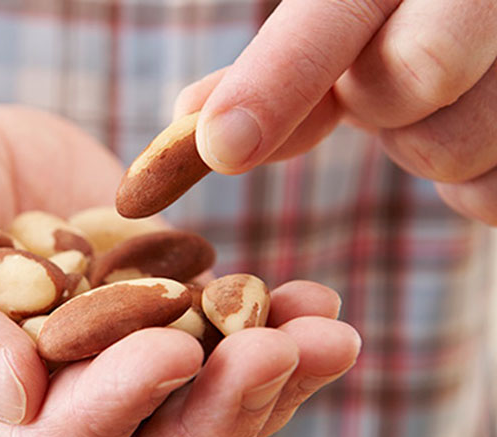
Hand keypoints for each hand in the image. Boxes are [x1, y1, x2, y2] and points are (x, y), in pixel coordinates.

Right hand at [0, 87, 359, 436]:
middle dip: (222, 413)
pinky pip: (225, 343)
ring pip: (204, 410)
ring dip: (272, 379)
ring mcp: (114, 368)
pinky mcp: (158, 318)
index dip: (114, 408)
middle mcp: (54, 413)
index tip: (173, 351)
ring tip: (326, 330)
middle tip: (285, 352)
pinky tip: (311, 300)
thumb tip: (14, 392)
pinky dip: (273, 326)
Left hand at [174, 0, 496, 224]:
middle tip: (383, 86)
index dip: (278, 81)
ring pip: (449, 151)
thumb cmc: (411, 11)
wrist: (492, 11)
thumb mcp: (349, 10)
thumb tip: (189, 118)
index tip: (222, 146)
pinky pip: (490, 198)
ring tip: (441, 100)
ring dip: (422, 145)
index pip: (338, 16)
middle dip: (380, 102)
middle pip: (412, 78)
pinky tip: (475, 131)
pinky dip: (471, 185)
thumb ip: (281, 61)